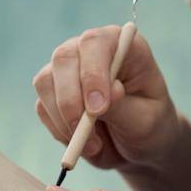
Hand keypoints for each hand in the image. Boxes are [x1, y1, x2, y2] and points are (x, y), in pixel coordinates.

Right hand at [31, 26, 179, 171]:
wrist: (137, 146)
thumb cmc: (148, 126)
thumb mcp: (145, 120)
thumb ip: (123, 106)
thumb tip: (105, 93)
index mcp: (121, 44)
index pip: (95, 43)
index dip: (92, 73)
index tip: (99, 109)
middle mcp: (89, 49)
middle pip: (64, 58)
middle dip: (70, 99)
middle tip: (84, 132)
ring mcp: (67, 68)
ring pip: (45, 82)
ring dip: (64, 120)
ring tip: (94, 145)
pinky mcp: (52, 92)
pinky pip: (42, 108)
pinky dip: (59, 130)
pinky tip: (84, 143)